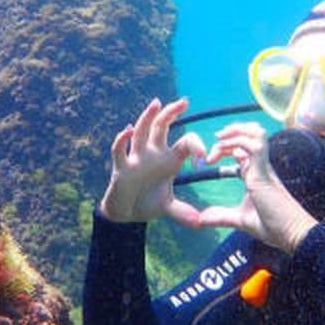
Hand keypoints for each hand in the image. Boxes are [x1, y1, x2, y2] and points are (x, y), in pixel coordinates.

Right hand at [99, 97, 206, 226]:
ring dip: (148, 117)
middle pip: (162, 126)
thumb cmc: (146, 202)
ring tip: (156, 104)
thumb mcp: (167, 207)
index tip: (205, 157)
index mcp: (169, 159)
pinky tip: (127, 131)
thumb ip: (182, 212)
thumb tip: (199, 223)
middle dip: (172, 112)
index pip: (184, 142)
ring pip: (142, 132)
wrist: (125, 213)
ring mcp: (137, 158)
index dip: (196, 146)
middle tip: (184, 102)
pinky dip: (122, 140)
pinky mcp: (121, 167)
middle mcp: (153, 153)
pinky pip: (120, 150)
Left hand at [200, 122, 317, 253]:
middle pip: (251, 134)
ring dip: (235, 131)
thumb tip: (202, 220)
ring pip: (255, 132)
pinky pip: (253, 144)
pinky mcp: (264, 170)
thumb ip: (221, 216)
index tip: (211, 158)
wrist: (291, 234)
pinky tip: (222, 148)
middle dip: (232, 131)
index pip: (244, 148)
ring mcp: (263, 166)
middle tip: (215, 140)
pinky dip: (236, 141)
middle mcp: (261, 166)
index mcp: (256, 173)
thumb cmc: (271, 226)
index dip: (228, 145)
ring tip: (219, 139)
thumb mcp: (240, 220)